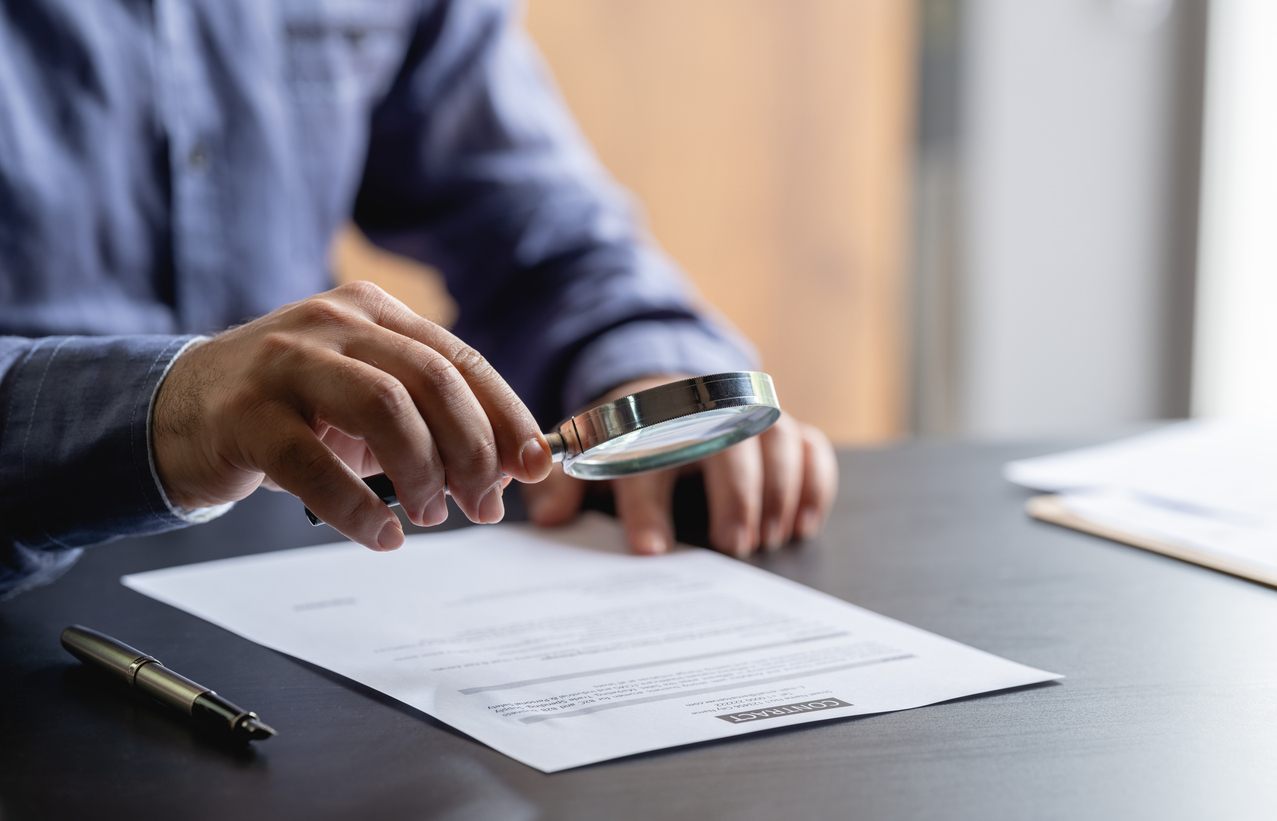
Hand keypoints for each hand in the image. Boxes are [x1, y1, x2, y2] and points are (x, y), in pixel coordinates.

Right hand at [152, 282, 552, 550]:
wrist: (178, 409)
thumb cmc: (289, 408)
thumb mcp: (366, 399)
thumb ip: (431, 422)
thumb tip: (504, 471)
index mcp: (375, 313)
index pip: (462, 360)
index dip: (507, 416)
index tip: (535, 466)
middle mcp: (335, 324)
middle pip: (432, 381)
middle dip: (472, 452)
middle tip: (482, 505)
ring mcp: (286, 362)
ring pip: (384, 410)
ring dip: (421, 473)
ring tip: (428, 515)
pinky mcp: (244, 413)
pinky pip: (315, 464)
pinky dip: (359, 508)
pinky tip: (380, 536)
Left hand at [522, 376, 837, 556]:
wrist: (660, 395)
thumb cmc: (622, 440)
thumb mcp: (585, 456)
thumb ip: (561, 485)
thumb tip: (550, 520)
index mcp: (649, 418)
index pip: (648, 456)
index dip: (647, 504)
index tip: (649, 549)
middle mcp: (705, 411)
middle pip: (728, 442)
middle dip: (733, 495)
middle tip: (731, 547)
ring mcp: (750, 417)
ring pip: (778, 438)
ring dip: (778, 489)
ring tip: (768, 539)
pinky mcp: (784, 429)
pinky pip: (812, 447)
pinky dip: (815, 482)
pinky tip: (802, 524)